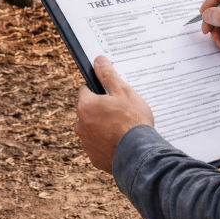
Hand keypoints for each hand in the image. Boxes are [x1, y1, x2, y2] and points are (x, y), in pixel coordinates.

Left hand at [74, 55, 153, 173]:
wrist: (139, 154)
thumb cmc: (132, 121)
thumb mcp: (123, 92)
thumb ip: (108, 75)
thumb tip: (98, 60)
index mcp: (85, 106)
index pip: (85, 90)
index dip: (99, 90)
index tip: (111, 93)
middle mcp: (80, 125)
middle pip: (89, 110)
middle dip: (101, 109)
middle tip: (121, 111)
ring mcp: (86, 143)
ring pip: (93, 128)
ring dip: (103, 126)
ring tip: (123, 128)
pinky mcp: (94, 158)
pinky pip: (99, 145)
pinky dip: (107, 142)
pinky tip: (121, 141)